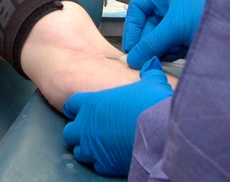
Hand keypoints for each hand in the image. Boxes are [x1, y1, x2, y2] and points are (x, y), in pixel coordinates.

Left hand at [62, 58, 172, 176]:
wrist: (159, 133)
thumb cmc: (150, 106)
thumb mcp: (151, 82)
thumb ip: (147, 73)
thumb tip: (151, 64)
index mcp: (92, 103)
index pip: (71, 104)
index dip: (77, 106)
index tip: (83, 108)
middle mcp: (87, 126)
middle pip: (70, 131)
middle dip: (78, 130)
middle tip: (91, 129)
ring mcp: (93, 147)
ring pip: (79, 151)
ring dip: (87, 148)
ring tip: (99, 145)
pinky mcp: (105, 165)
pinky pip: (96, 165)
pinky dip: (101, 162)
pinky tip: (111, 157)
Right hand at [124, 0, 208, 67]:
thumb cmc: (211, 14)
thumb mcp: (175, 26)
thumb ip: (151, 43)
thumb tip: (133, 58)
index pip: (139, 8)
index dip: (132, 27)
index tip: (130, 47)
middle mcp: (174, 6)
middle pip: (149, 26)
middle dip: (146, 43)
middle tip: (141, 60)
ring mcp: (183, 24)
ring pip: (160, 40)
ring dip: (157, 51)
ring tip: (157, 60)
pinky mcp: (191, 39)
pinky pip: (172, 48)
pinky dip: (169, 56)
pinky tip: (173, 59)